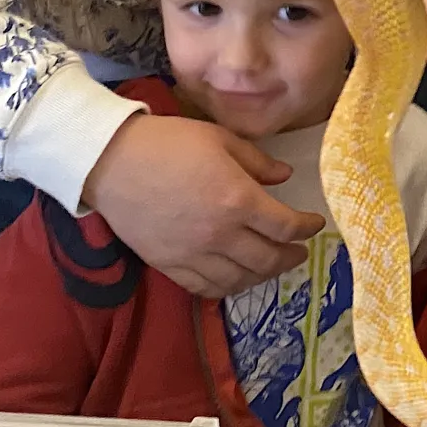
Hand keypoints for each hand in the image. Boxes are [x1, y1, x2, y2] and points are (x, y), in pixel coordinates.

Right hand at [83, 115, 324, 297]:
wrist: (111, 162)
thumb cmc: (169, 142)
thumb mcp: (220, 138)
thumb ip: (257, 162)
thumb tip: (285, 176)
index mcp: (237, 199)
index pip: (286, 226)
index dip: (307, 228)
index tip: (315, 224)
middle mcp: (221, 234)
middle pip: (269, 259)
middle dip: (291, 256)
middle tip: (299, 250)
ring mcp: (194, 255)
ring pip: (241, 279)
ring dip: (264, 275)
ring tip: (272, 264)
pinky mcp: (170, 266)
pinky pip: (207, 288)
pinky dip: (229, 287)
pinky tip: (237, 278)